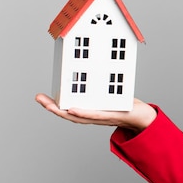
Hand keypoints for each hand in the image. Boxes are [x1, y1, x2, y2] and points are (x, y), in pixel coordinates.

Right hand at [35, 93, 156, 131]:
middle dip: (52, 107)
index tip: (41, 97)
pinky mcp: (112, 117)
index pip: (69, 108)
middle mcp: (93, 116)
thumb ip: (102, 82)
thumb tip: (92, 65)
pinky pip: (96, 116)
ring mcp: (101, 118)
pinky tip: (73, 109)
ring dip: (63, 112)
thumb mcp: (112, 91)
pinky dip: (84, 113)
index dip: (55, 104)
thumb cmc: (126, 104)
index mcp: (91, 110)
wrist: (144, 117)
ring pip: (78, 117)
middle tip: (38, 99)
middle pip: (68, 113)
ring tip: (50, 106)